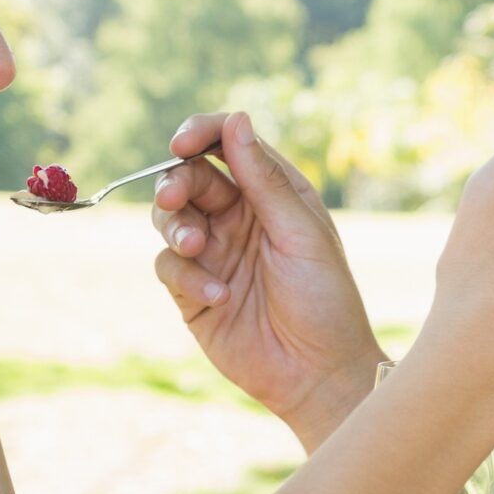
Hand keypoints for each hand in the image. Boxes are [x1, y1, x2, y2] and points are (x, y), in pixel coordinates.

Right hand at [151, 111, 382, 447]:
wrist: (318, 373)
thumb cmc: (325, 299)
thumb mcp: (300, 234)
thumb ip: (264, 180)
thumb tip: (236, 120)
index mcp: (271, 192)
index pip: (225, 144)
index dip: (199, 134)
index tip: (181, 143)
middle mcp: (238, 215)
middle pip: (188, 177)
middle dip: (175, 183)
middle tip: (175, 199)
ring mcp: (212, 252)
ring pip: (169, 218)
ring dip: (175, 226)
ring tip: (196, 248)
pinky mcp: (192, 290)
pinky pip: (168, 266)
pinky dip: (186, 276)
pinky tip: (218, 297)